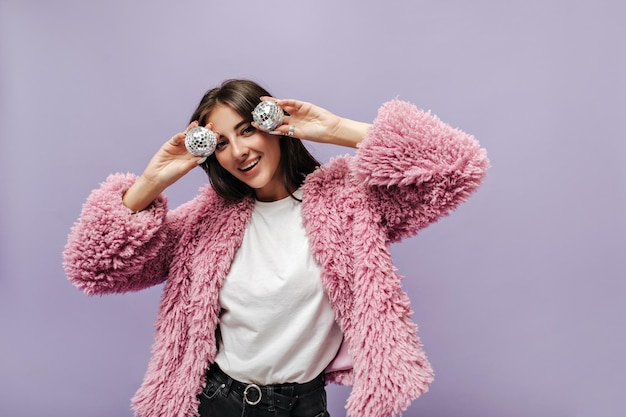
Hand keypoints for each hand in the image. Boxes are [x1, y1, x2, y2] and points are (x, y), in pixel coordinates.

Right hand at [140, 121, 205, 186]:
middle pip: (197, 140)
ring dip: (192, 130)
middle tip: (210, 125)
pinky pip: (176, 138)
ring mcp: (179, 146)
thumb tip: (203, 157)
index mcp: (193, 157)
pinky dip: (180, 136)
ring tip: (197, 124)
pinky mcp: (170, 144)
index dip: (210, 141)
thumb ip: (192, 163)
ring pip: (187, 136)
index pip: (204, 147)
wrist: (156, 177)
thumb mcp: (183, 170)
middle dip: (204, 132)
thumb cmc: (171, 176)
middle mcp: (188, 150)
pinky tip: (183, 134)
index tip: (217, 136)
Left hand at [255, 97, 370, 147]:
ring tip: (263, 100)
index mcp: (291, 128)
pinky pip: (292, 102)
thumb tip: (274, 129)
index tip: (254, 124)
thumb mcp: (300, 134)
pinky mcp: (303, 105)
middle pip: (276, 114)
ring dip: (272, 103)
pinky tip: (278, 102)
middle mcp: (292, 119)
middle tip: (255, 110)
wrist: (330, 129)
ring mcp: (297, 112)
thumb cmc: (317, 135)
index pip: (275, 125)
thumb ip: (287, 131)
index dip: (264, 124)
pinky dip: (285, 102)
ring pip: (282, 106)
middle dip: (266, 112)